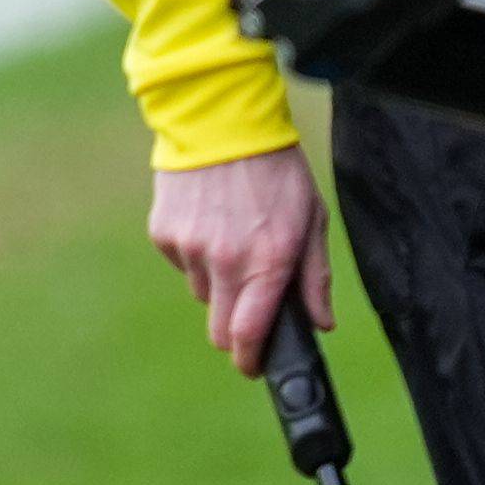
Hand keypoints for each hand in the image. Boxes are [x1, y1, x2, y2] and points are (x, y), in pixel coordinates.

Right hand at [150, 143, 334, 375]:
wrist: (222, 119)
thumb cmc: (277, 170)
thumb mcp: (312, 219)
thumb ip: (314, 277)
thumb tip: (321, 323)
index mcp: (266, 261)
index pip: (247, 336)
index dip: (251, 361)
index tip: (255, 364)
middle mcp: (225, 261)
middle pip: (219, 329)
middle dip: (235, 329)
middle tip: (250, 304)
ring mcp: (189, 248)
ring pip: (201, 292)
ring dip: (218, 282)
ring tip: (234, 238)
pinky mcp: (164, 233)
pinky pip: (181, 263)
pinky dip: (196, 254)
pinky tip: (210, 220)